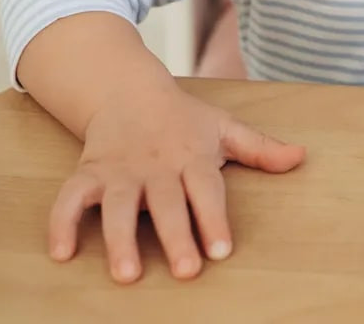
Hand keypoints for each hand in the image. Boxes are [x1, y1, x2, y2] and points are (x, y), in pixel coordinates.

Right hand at [47, 82, 304, 283]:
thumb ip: (260, 149)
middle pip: (167, 202)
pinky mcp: (88, 173)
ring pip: (118, 205)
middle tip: (186, 270)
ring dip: (120, 238)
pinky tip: (63, 253)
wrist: (128, 89)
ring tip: (126, 273)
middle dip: (176, 235)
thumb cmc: (184, 119)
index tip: (223, 249)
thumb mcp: (223, 127)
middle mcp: (156, 166)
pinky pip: (70, 198)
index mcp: (191, 156)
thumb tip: (301, 158)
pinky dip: (62, 223)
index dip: (214, 218)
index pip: (206, 189)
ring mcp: (120, 171)